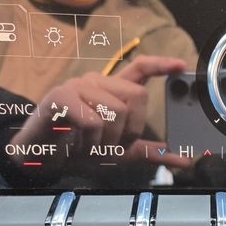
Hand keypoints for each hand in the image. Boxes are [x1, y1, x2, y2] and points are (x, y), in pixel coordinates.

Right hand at [9, 55, 190, 172]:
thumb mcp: (122, 153)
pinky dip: (91, 143)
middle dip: (131, 128)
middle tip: (112, 143)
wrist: (40, 159)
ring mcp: (78, 86)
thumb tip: (184, 159)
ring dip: (108, 140)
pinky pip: (94, 122)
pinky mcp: (61, 97)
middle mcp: (96, 81)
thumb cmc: (79, 150)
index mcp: (111, 90)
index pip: (139, 68)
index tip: (181, 66)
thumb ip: (152, 153)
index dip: (161, 65)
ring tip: (92, 146)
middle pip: (137, 95)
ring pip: (117, 111)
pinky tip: (79, 145)